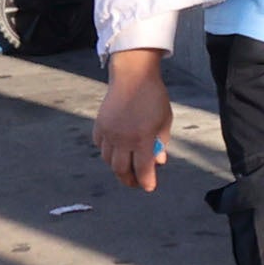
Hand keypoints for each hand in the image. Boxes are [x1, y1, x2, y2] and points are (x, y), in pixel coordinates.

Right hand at [95, 51, 172, 192]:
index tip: (149, 188)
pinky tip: (116, 151)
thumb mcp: (164, 120)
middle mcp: (123, 139)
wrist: (133, 77)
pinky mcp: (99, 126)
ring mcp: (108, 133)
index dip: (146, 181)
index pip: (143, 169)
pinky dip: (108, 152)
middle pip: (121, 169)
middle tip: (136, 183)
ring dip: (118, 167)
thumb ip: (161, 143)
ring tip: (127, 168)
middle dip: (129, 180)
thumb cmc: (153, 97)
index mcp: (142, 138)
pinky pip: (100, 146)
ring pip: (108, 160)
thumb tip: (158, 162)